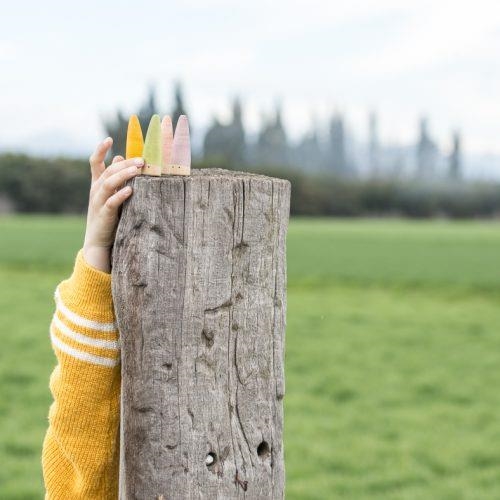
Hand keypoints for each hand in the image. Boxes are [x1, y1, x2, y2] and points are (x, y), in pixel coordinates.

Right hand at [83, 137, 143, 272]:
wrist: (98, 241)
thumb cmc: (108, 216)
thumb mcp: (110, 195)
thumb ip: (115, 178)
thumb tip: (120, 157)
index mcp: (97, 184)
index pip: (95, 163)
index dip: (100, 150)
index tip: (109, 138)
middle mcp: (96, 191)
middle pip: (108, 171)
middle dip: (125, 163)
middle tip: (141, 160)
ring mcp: (98, 202)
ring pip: (109, 183)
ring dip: (124, 175)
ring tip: (138, 170)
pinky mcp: (104, 215)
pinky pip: (111, 202)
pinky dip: (120, 195)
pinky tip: (130, 190)